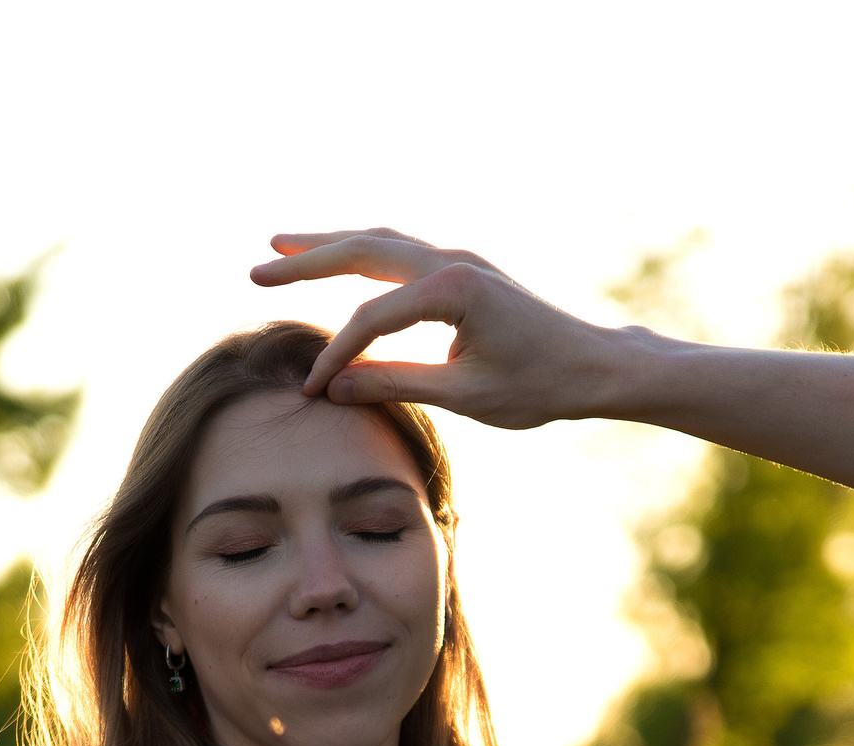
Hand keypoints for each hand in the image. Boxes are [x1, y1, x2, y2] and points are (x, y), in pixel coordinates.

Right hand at [249, 229, 633, 429]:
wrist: (595, 366)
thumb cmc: (540, 385)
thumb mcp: (465, 396)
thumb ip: (395, 385)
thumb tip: (332, 388)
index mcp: (451, 290)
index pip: (371, 318)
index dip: (336, 353)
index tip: (311, 389)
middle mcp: (451, 262)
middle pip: (362, 251)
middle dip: (307, 260)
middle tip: (257, 268)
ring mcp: (459, 261)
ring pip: (379, 241)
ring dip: (330, 243)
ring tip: (280, 245)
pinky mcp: (464, 272)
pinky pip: (399, 252)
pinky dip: (362, 253)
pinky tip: (341, 258)